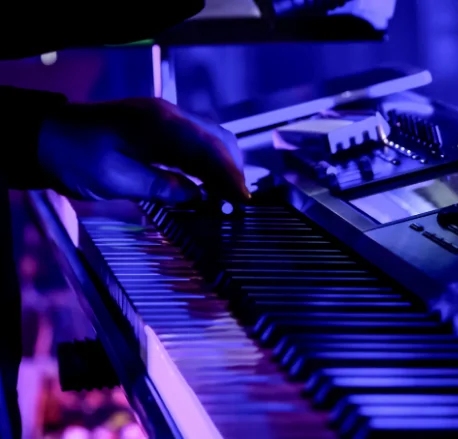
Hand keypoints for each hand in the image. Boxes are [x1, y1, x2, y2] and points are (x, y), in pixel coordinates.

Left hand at [38, 98, 249, 203]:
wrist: (45, 136)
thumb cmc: (74, 158)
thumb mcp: (115, 180)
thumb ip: (160, 186)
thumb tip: (197, 195)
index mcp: (159, 125)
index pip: (209, 149)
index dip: (230, 175)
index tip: (244, 200)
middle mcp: (168, 115)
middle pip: (218, 139)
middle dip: (232, 170)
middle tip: (236, 203)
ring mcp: (164, 117)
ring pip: (210, 138)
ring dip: (221, 165)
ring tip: (226, 196)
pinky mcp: (159, 124)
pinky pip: (195, 140)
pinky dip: (207, 160)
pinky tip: (206, 181)